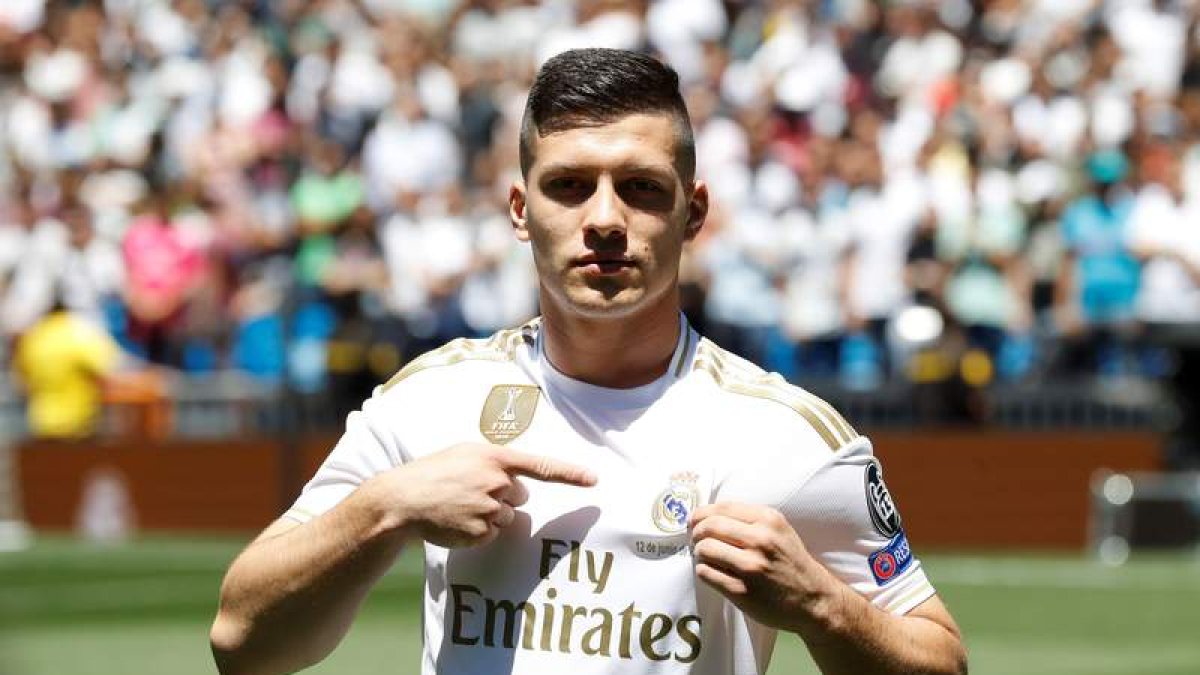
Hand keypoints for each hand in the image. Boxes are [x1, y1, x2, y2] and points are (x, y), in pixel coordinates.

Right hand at [367, 443, 595, 547]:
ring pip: (507, 518)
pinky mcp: (479, 532)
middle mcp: (496, 483)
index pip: (541, 466)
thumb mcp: (465, 454)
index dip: (570, 474)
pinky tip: (456, 521)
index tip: (594, 480)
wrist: (402, 500)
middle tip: (471, 492)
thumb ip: (494, 463)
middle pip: (521, 497)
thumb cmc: (433, 473)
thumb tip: (517, 484)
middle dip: (503, 497)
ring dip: (489, 515)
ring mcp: (488, 509)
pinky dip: (477, 531)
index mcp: (494, 458)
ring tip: (459, 506)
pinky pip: (491, 534)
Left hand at [690, 502, 837, 634]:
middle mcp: (760, 540)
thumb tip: (706, 515)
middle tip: (697, 541)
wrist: (813, 598)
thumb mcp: (778, 530)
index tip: (696, 522)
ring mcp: (750, 566)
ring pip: (704, 549)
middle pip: (708, 527)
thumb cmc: (790, 561)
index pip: (721, 508)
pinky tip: (714, 572)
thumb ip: (748, 519)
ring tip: (707, 557)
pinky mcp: (741, 590)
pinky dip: (704, 571)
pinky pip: (706, 573)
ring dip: (700, 553)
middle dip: (696, 533)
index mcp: (768, 520)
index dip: (701, 514)